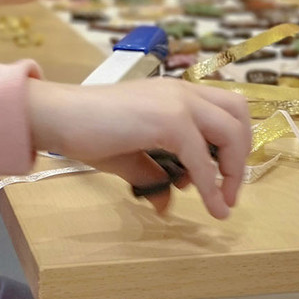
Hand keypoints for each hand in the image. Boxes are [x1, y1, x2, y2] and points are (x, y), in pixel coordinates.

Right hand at [26, 78, 252, 218]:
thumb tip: (165, 204)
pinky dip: (211, 186)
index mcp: (176, 94)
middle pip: (239, 115)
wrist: (59, 116)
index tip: (222, 179)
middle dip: (240, 156)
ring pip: (231, 131)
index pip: (226, 109)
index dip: (233, 145)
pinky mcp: (168, 120)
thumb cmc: (87, 131)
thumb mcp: (129, 157)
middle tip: (228, 189)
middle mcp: (182, 92)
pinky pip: (202, 158)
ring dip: (233, 170)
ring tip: (222, 201)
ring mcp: (177, 101)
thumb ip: (153, 175)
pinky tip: (211, 207)